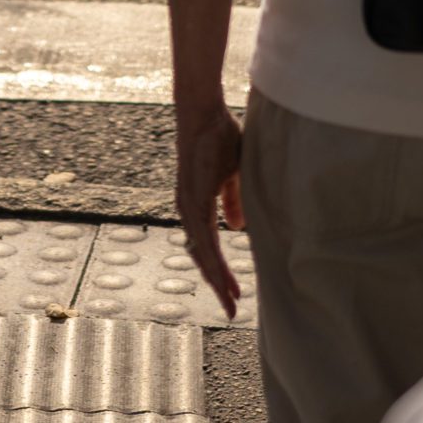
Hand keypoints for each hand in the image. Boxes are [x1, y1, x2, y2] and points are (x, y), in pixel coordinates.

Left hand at [173, 101, 245, 318]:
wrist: (204, 111)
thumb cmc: (219, 138)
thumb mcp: (232, 175)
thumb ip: (233, 201)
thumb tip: (236, 229)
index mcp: (195, 206)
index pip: (206, 248)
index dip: (218, 272)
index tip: (232, 295)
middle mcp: (187, 210)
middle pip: (201, 257)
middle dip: (217, 285)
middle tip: (230, 311)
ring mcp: (188, 204)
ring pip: (201, 251)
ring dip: (216, 278)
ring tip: (230, 300)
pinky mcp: (193, 197)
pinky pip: (203, 234)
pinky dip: (212, 258)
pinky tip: (221, 274)